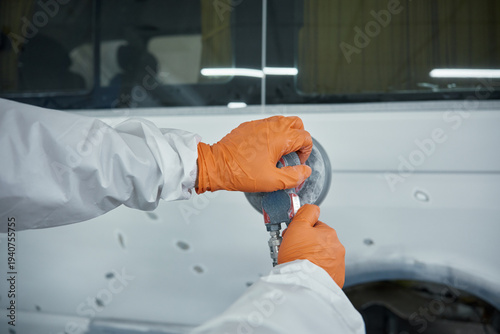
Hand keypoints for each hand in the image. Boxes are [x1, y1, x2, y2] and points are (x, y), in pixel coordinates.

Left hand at [196, 116, 312, 192]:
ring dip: (286, 134)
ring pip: (282, 121)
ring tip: (279, 151)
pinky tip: (265, 149)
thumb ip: (293, 176)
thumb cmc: (240, 171)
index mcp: (280, 137)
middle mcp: (271, 126)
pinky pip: (267, 124)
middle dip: (299, 138)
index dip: (306, 152)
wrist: (217, 165)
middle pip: (297, 123)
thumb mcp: (272, 181)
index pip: (305, 138)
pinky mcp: (249, 126)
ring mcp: (259, 124)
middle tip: (292, 153)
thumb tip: (304, 171)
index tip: (298, 162)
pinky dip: (272, 133)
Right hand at [278, 204, 345, 287]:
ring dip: (313, 257)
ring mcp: (338, 264)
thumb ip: (306, 212)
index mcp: (329, 233)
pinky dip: (317, 270)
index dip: (302, 230)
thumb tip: (312, 207)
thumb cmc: (298, 258)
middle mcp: (337, 248)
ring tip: (300, 263)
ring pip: (322, 255)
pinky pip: (325, 270)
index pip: (315, 225)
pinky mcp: (336, 278)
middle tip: (295, 251)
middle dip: (308, 244)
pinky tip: (307, 272)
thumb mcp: (297, 226)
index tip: (294, 237)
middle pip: (319, 241)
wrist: (302, 284)